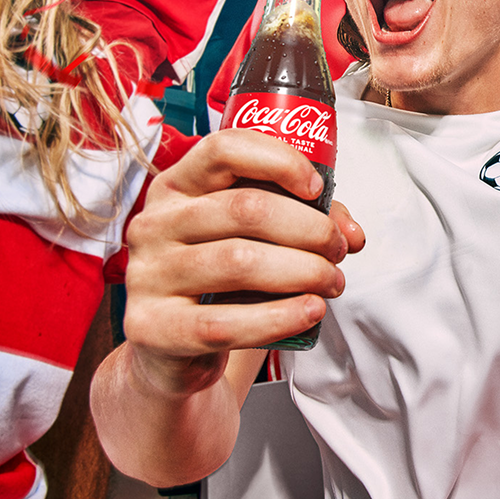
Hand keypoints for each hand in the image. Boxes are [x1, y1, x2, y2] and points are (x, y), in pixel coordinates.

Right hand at [123, 129, 363, 394]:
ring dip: (304, 272)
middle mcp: (154, 224)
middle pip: (245, 208)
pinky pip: (225, 322)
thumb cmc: (219, 282)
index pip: (224, 150)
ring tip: (332, 283)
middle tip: (337, 250)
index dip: (280, 161)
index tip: (317, 187)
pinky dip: (280, 317)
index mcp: (176, 187)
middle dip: (309, 228)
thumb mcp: (252, 238)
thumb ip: (302, 221)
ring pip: (239, 262)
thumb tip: (351, 233)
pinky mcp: (154, 328)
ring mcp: (148, 275)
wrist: (172, 348)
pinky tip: (309, 312)